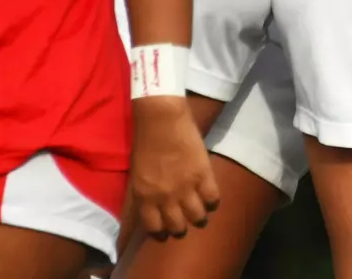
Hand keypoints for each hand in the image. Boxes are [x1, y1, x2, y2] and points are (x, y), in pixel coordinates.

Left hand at [129, 96, 218, 239]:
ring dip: (199, 216)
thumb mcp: (138, 174)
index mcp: (145, 197)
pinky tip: (210, 195)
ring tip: (201, 210)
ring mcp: (186, 188)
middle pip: (178, 226)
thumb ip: (146, 193)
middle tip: (186, 219)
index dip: (162, 231)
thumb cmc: (145, 141)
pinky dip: (212, 201)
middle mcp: (165, 198)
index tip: (166, 228)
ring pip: (197, 217)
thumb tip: (154, 205)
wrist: (161, 119)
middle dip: (182, 227)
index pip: (155, 228)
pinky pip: (213, 199)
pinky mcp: (203, 175)